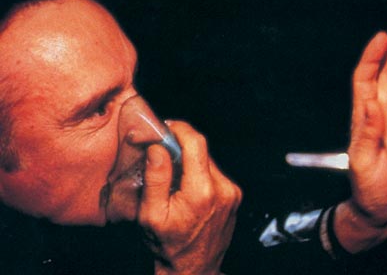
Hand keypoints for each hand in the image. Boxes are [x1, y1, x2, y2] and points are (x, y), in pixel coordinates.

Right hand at [139, 121, 241, 274]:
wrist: (195, 269)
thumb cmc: (170, 246)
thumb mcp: (151, 214)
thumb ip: (156, 178)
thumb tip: (159, 148)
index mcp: (202, 191)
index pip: (196, 143)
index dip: (181, 129)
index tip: (167, 127)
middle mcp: (223, 188)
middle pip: (202, 151)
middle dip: (181, 147)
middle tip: (162, 151)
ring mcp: (232, 192)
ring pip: (208, 162)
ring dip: (190, 162)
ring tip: (173, 176)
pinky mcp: (235, 196)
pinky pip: (215, 174)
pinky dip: (200, 174)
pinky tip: (187, 188)